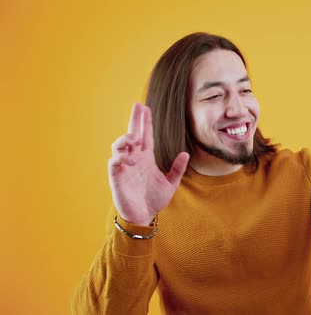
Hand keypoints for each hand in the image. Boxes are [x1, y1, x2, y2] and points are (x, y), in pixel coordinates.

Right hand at [108, 103, 189, 225]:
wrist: (143, 217)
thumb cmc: (154, 200)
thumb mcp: (171, 183)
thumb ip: (177, 169)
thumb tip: (185, 153)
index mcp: (146, 159)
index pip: (146, 136)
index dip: (146, 122)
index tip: (146, 108)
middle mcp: (134, 159)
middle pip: (133, 134)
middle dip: (135, 120)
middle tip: (138, 105)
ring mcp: (124, 167)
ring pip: (120, 146)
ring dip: (125, 138)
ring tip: (133, 137)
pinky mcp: (117, 177)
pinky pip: (114, 162)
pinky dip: (120, 158)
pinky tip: (130, 160)